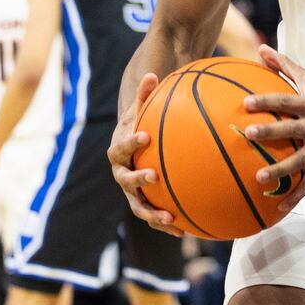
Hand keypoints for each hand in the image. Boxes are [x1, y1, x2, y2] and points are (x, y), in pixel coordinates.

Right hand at [107, 73, 181, 236]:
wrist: (134, 147)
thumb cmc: (141, 124)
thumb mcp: (141, 110)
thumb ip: (145, 96)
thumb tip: (152, 74)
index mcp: (120, 150)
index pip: (122, 147)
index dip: (131, 143)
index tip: (144, 136)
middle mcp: (122, 174)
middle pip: (126, 180)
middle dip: (139, 180)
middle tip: (154, 176)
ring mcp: (132, 192)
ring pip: (139, 206)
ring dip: (153, 214)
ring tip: (169, 218)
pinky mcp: (145, 204)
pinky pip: (155, 216)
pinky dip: (167, 224)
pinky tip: (185, 230)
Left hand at [242, 44, 304, 213]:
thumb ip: (284, 65)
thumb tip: (259, 49)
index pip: (287, 100)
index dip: (268, 101)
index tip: (246, 103)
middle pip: (294, 129)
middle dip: (272, 133)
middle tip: (248, 135)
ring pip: (301, 161)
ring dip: (281, 170)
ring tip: (258, 178)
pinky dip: (296, 196)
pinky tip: (278, 208)